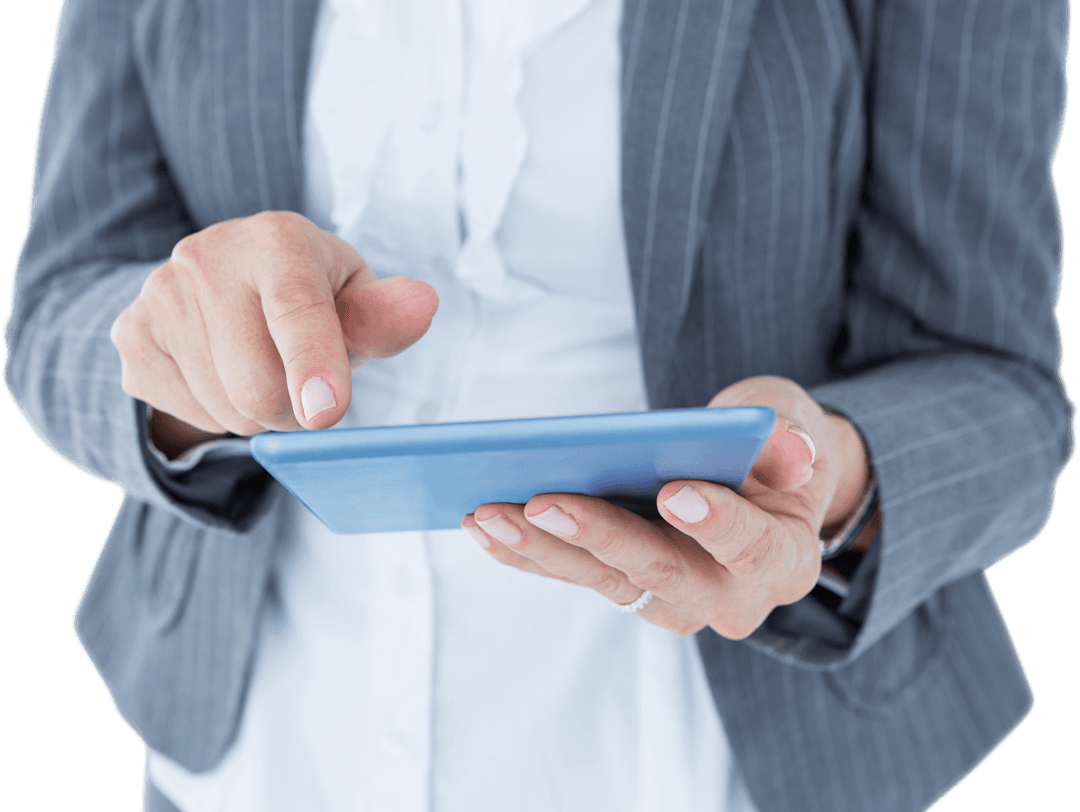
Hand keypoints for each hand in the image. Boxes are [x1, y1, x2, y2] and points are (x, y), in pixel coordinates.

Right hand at [110, 211, 437, 454]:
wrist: (225, 282)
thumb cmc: (310, 295)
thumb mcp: (353, 300)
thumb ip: (384, 316)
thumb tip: (422, 305)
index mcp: (278, 240)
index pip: (297, 311)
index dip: (315, 365)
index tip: (326, 412)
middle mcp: (208, 257)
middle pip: (260, 388)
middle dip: (295, 410)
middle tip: (306, 386)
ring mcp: (161, 295)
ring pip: (226, 411)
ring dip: (258, 415)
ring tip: (262, 369)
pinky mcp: (131, 335)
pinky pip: (187, 414)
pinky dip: (217, 413)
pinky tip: (223, 372)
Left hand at [462, 376, 870, 638]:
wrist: (755, 487)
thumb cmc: (770, 452)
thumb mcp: (795, 429)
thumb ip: (793, 441)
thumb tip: (795, 451)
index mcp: (783, 560)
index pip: (753, 548)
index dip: (715, 524)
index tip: (673, 492)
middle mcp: (728, 597)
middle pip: (661, 574)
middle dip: (599, 539)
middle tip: (542, 504)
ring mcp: (672, 601)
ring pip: (605, 582)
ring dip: (542, 549)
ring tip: (489, 513)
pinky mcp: (627, 590)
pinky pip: (574, 577)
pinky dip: (527, 554)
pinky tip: (484, 527)